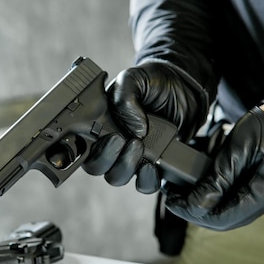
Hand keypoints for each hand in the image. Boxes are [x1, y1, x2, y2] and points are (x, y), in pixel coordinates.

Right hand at [82, 61, 205, 193]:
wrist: (184, 87)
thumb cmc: (153, 83)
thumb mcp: (134, 79)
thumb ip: (125, 96)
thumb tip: (134, 129)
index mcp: (97, 124)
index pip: (80, 145)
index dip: (81, 150)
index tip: (99, 138)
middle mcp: (110, 143)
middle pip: (96, 166)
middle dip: (106, 157)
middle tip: (121, 139)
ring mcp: (130, 157)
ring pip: (117, 177)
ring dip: (125, 167)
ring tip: (139, 146)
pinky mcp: (151, 166)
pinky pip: (144, 184)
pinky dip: (147, 179)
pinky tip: (152, 165)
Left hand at [164, 106, 263, 230]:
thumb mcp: (238, 149)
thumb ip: (218, 178)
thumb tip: (196, 202)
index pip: (221, 218)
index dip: (192, 212)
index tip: (172, 201)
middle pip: (222, 221)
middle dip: (193, 212)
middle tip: (172, 197)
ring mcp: (262, 199)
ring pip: (225, 214)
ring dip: (200, 207)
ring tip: (180, 193)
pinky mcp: (257, 191)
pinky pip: (230, 203)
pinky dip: (211, 199)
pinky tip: (197, 188)